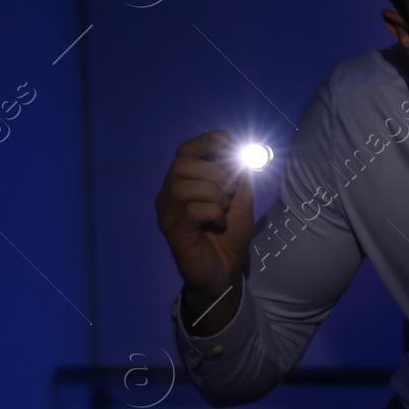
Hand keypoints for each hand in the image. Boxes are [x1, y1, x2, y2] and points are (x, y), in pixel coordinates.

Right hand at [155, 129, 253, 328]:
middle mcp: (168, 196)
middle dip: (213, 171)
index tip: (227, 139)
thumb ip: (238, 175)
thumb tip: (241, 149)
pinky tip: (219, 222)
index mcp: (182, 183)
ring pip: (183, 186)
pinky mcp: (173, 233)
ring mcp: (168, 215)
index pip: (184, 152)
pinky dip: (213, 211)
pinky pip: (192, 210)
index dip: (204, 141)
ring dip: (213, 192)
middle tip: (230, 189)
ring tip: (224, 206)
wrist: (227, 269)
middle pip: (181, 165)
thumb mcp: (240, 199)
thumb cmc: (229, 233)